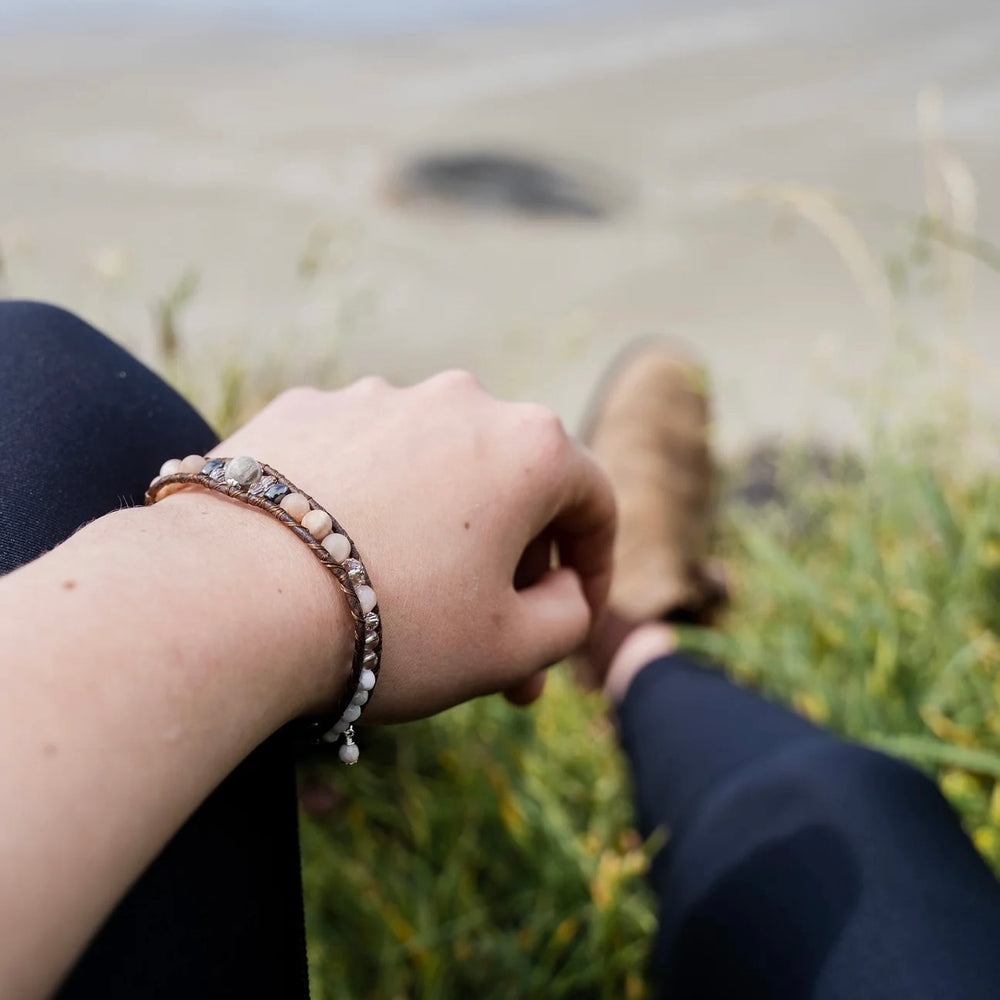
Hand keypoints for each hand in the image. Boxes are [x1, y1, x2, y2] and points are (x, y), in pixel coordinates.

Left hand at [215, 371, 615, 722]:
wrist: (231, 599)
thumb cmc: (394, 626)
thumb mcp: (512, 648)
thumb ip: (570, 616)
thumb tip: (564, 591)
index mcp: (529, 447)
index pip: (592, 503)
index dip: (594, 567)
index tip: (573, 615)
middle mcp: (459, 400)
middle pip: (511, 486)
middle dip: (512, 565)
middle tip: (495, 643)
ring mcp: (375, 397)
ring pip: (435, 472)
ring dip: (441, 533)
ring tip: (409, 605)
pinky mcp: (303, 408)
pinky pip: (362, 461)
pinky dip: (369, 507)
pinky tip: (340, 563)